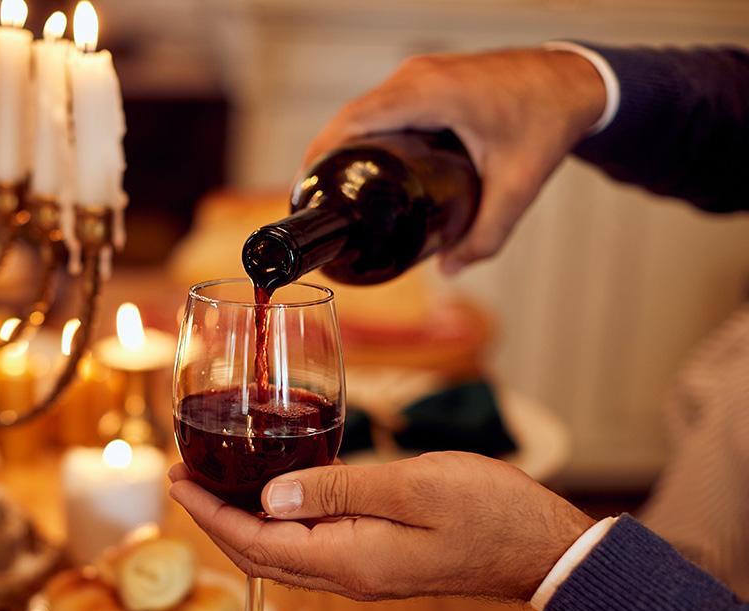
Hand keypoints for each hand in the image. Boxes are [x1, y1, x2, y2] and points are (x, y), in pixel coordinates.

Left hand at [169, 452, 593, 601]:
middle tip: (182, 477)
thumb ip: (338, 488)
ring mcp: (363, 569)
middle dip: (213, 516)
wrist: (541, 548)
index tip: (177, 480)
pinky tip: (273, 497)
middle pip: (258, 552)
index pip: (255, 542)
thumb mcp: (412, 486)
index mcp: (348, 557)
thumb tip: (270, 496)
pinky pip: (307, 548)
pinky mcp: (377, 559)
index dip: (209, 512)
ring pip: (280, 552)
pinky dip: (276, 523)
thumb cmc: (490, 512)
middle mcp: (348, 572)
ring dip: (240, 520)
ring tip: (214, 484)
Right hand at [303, 49, 606, 273]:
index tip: (305, 190)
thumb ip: (486, 234)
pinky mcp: (424, 76)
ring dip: (342, 143)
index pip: (355, 121)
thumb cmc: (548, 122)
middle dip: (325, 157)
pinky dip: (363, 130)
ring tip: (330, 188)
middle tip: (314, 203)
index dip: (321, 153)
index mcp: (431, 95)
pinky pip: (380, 103)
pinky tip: (360, 163)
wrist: (573, 81)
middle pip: (350, 117)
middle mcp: (416, 76)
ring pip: (362, 108)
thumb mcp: (517, 186)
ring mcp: (418, 72)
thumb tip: (450, 270)